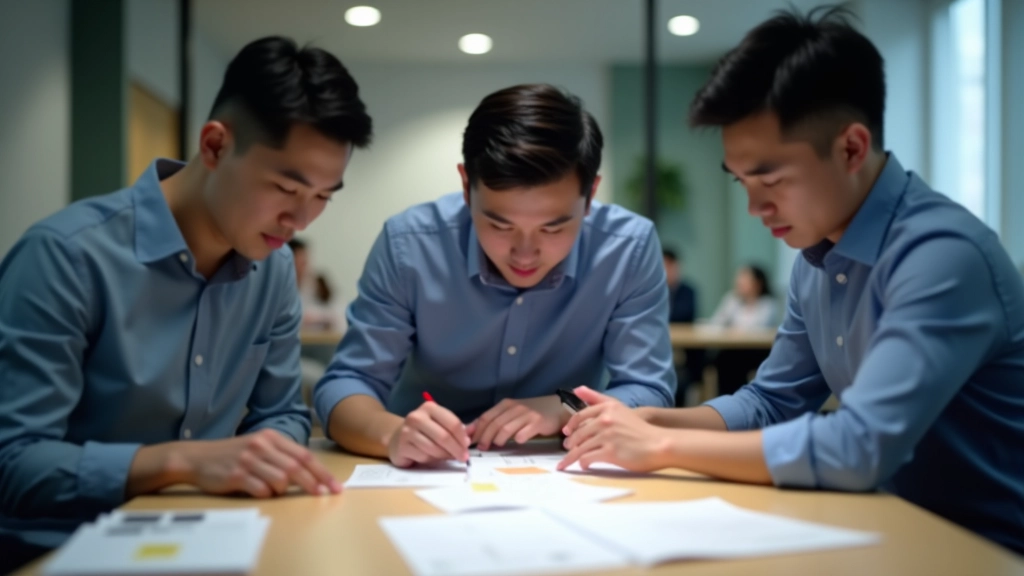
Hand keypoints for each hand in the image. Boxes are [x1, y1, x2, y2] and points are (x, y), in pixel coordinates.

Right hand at [178, 429, 341, 497]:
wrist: (197, 458)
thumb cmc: (232, 455)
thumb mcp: (258, 447)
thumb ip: (281, 457)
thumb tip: (311, 476)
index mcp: (271, 437)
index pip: (304, 455)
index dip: (322, 472)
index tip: (334, 486)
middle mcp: (262, 445)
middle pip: (297, 467)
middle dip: (314, 483)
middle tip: (323, 495)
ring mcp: (249, 460)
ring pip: (281, 479)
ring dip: (283, 490)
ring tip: (274, 490)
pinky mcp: (237, 475)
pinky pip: (261, 490)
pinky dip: (265, 494)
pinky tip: (258, 491)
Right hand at [388, 402, 469, 467]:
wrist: (397, 438)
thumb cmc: (424, 431)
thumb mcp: (440, 424)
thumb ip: (456, 428)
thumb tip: (473, 433)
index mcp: (429, 408)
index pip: (452, 423)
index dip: (462, 436)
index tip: (468, 445)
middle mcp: (417, 417)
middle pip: (444, 436)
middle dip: (457, 449)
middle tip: (464, 457)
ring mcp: (407, 431)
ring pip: (434, 448)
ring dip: (445, 456)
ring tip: (448, 456)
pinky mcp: (402, 446)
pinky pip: (424, 457)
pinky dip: (431, 460)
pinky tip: (432, 457)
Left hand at [468, 395, 564, 450]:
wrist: (556, 408)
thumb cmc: (530, 413)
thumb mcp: (511, 413)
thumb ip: (494, 420)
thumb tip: (471, 430)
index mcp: (506, 404)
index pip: (486, 417)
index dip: (476, 430)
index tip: (470, 442)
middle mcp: (515, 407)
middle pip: (494, 424)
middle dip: (485, 437)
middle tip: (481, 448)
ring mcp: (527, 415)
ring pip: (506, 428)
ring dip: (498, 439)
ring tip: (497, 445)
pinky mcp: (538, 422)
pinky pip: (523, 433)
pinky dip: (517, 439)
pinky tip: (516, 442)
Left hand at [557, 386, 668, 471]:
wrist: (658, 444)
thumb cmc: (640, 429)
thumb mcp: (619, 408)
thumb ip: (597, 398)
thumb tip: (577, 389)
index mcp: (607, 408)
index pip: (580, 416)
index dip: (571, 426)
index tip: (566, 433)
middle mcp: (605, 419)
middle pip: (578, 434)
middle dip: (570, 444)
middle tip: (567, 450)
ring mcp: (607, 436)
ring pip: (580, 448)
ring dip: (572, 457)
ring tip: (568, 462)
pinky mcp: (610, 452)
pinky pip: (587, 458)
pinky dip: (583, 463)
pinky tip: (584, 466)